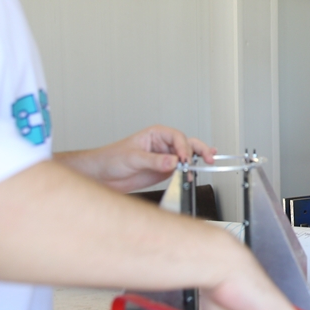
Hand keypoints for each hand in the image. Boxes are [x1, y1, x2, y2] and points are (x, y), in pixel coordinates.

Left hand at [60, 125, 215, 192]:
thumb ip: (154, 160)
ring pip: (187, 156)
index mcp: (155, 134)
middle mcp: (162, 145)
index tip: (185, 160)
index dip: (183, 148)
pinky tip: (200, 168)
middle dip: (198, 150)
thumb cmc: (110, 159)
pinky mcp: (164, 171)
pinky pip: (181, 169)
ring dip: (198, 159)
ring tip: (209, 162)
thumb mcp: (132, 158)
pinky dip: (191, 169)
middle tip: (208, 157)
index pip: (177, 137)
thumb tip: (172, 161)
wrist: (101, 175)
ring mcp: (164, 158)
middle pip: (187, 144)